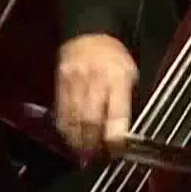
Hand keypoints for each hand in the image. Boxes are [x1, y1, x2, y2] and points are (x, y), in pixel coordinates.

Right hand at [54, 34, 137, 160]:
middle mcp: (95, 79)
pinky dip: (65, 129)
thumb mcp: (131, 74)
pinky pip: (61, 111)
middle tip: (96, 159)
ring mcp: (75, 80)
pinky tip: (70, 139)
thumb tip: (125, 134)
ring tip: (83, 156)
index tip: (115, 151)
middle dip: (93, 144)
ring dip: (77, 141)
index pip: (117, 113)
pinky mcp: (60, 81)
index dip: (115, 137)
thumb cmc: (115, 57)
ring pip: (73, 119)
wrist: (90, 33)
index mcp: (119, 77)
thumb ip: (127, 102)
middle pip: (91, 120)